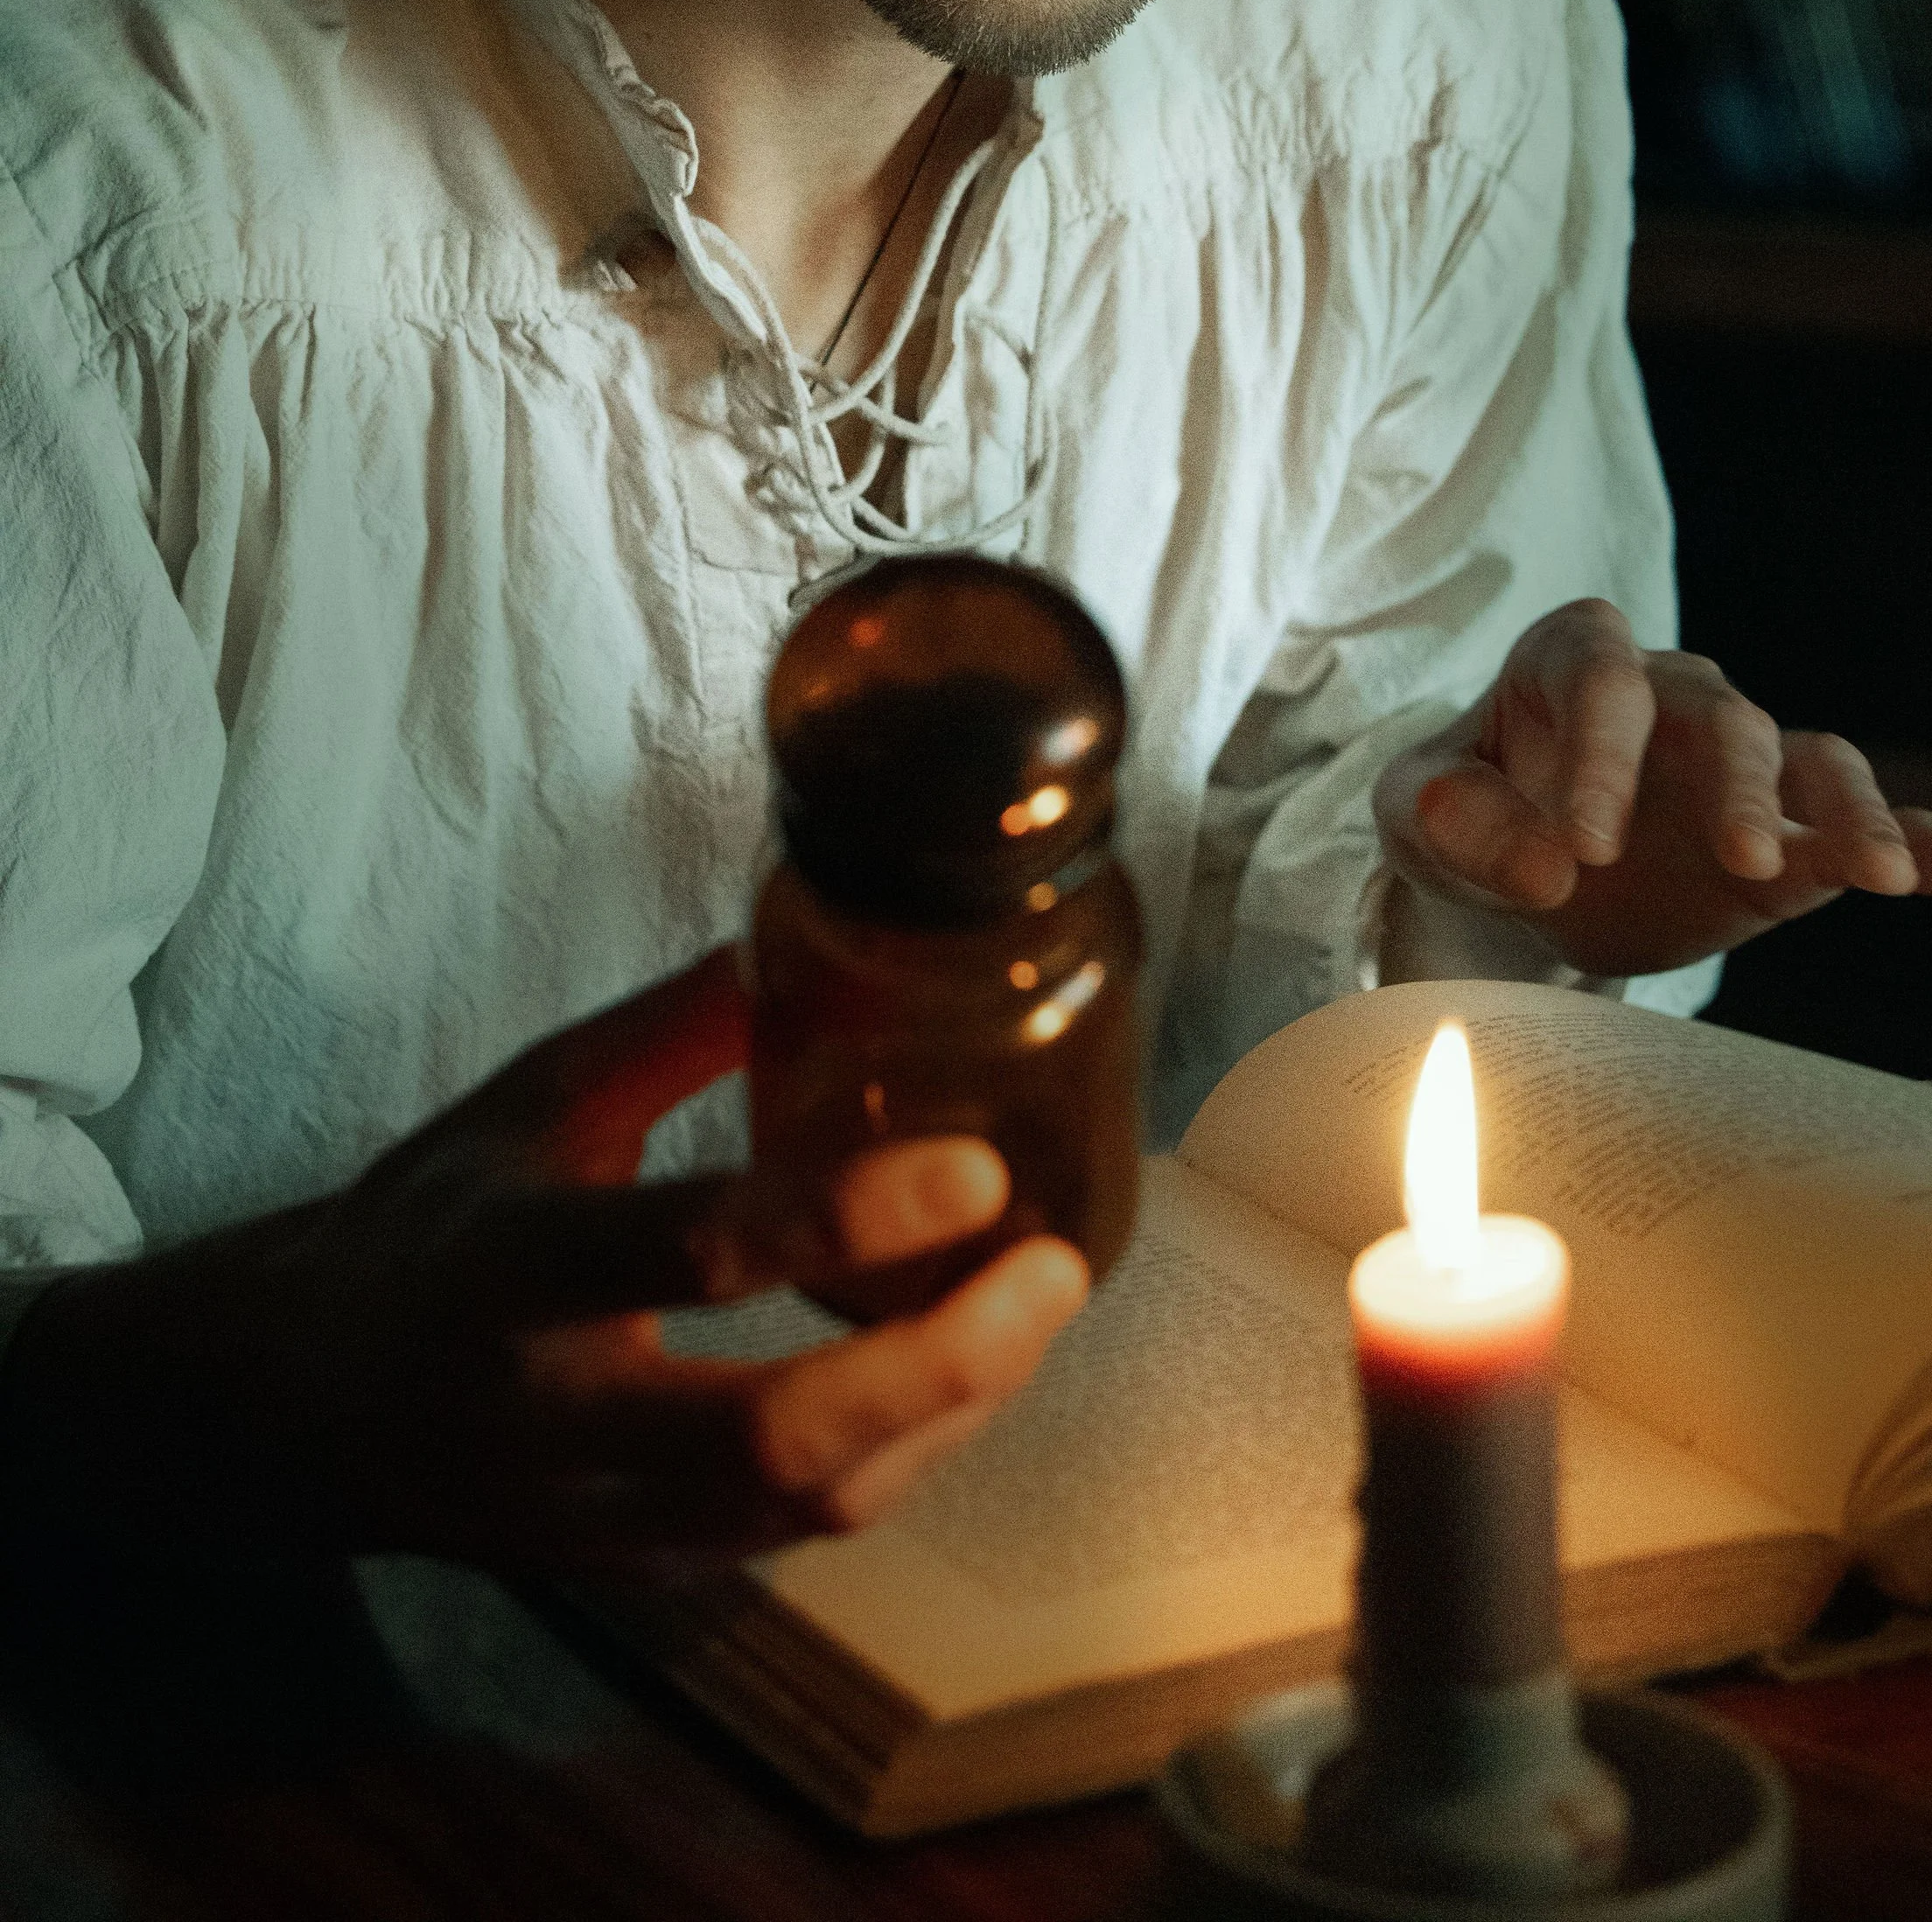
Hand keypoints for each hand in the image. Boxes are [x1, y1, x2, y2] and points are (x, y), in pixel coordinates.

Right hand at [0, 948, 1087, 1579]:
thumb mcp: (532, 1097)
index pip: (694, 1250)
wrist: (307, 1407)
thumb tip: (817, 928)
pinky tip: (974, 1375)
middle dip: (943, 1366)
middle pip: (774, 1434)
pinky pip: (798, 1533)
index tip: (975, 1166)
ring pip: (808, 1504)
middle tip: (1055, 1269)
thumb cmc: (437, 1222)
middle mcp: (557, 1412)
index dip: (843, 1216)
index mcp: (517, 1265)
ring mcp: (601, 1516)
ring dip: (952, 1414)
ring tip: (1042, 1303)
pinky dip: (905, 1457)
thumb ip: (673, 1028)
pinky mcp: (643, 1570)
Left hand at [1375, 598, 1931, 982]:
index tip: (1575, 849)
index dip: (1595, 760)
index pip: (1604, 686)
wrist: (1511, 876)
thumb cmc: (1462, 815)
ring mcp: (1751, 771)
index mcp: (1579, 659)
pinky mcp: (1797, 845)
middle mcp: (1682, 698)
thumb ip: (1453, 821)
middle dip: (1737, 786)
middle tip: (1738, 858)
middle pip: (1728, 722)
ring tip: (1888, 878)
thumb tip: (1541, 860)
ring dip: (1854, 819)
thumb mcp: (1419, 813)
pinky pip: (1892, 837)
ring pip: (1822, 768)